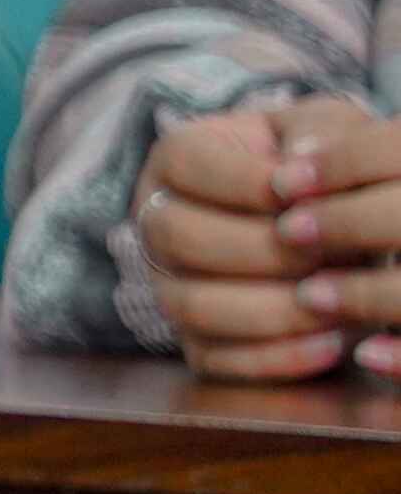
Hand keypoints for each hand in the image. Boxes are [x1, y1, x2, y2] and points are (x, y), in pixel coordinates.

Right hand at [138, 100, 400, 381]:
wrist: (327, 228)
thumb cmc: (321, 172)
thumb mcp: (324, 133)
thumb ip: (319, 133)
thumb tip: (300, 170)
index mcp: (176, 158)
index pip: (190, 168)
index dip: (251, 186)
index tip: (312, 197)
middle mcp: (156, 222)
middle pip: (178, 237)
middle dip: (263, 251)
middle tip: (329, 253)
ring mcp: (169, 286)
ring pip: (193, 306)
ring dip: (272, 310)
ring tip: (337, 303)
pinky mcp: (195, 341)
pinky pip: (217, 360)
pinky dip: (275, 358)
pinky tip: (331, 344)